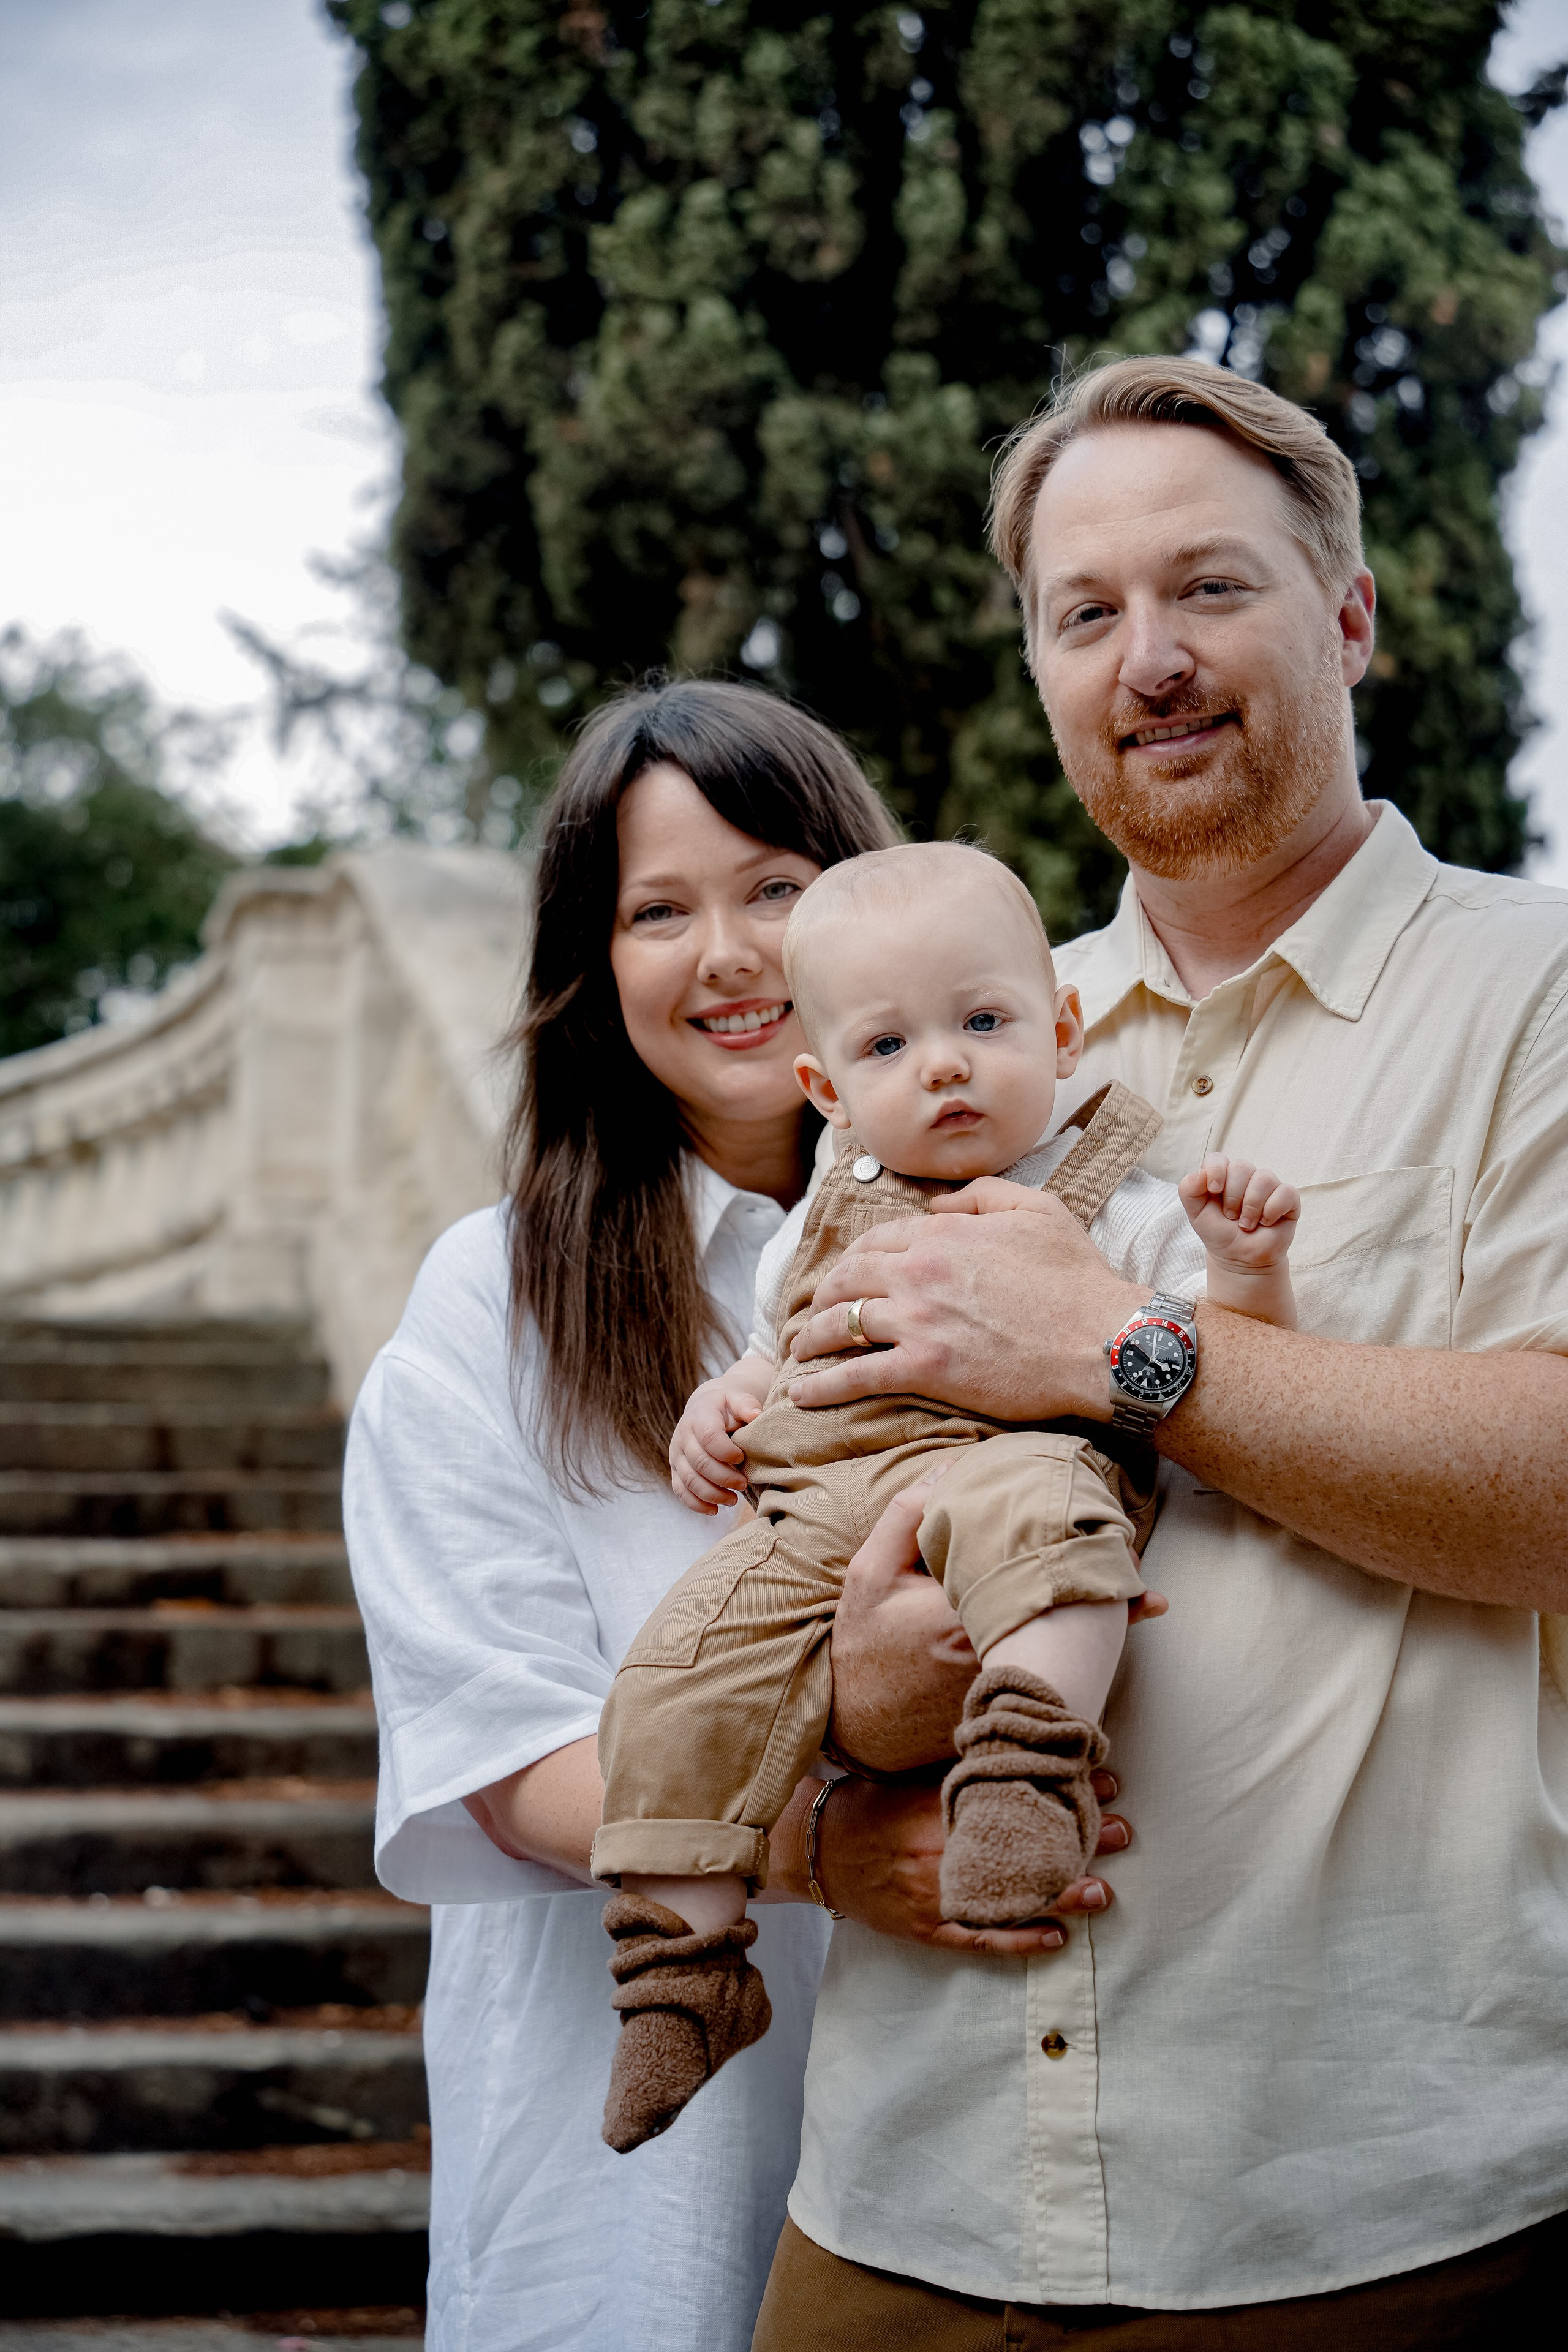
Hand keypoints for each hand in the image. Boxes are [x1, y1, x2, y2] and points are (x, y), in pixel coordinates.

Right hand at [670, 1371, 763, 1512]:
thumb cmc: (725, 1407)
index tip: (742, 1458)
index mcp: (700, 1417)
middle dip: (724, 1478)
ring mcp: (677, 1455)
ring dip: (713, 1494)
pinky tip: (715, 1510)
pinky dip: (696, 1504)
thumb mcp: (736, 1398)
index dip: (726, 1452)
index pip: (708, 1437)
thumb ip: (747, 1404)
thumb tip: (756, 1415)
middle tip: (744, 1484)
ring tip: (733, 1499)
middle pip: (700, 1463)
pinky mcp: (675, 1470)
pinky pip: (681, 1491)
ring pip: (690, 1481)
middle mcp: (683, 1436)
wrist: (703, 1409)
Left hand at [786, 1195, 1142, 1420]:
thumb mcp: (1039, 1210)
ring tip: (800, 1349)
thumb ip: (983, 1195)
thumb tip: (939, 1200)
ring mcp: (918, 1320)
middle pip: (848, 1278)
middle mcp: (920, 1271)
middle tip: (815, 1311)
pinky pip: (855, 1374)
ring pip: (842, 1323)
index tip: (844, 1275)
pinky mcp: (925, 1368)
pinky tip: (802, 1394)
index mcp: (943, 1232)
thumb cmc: (1079, 1278)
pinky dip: (822, 1385)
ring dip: (812, 1336)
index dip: (853, 1258)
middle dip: (823, 1295)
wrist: (1102, 1340)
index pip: (878, 1240)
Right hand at [813, 1770, 1130, 1955]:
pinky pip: (981, 1939)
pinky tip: (1057, 1938)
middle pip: (1021, 1847)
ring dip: (1060, 1896)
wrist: (816, 1850)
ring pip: (1008, 1898)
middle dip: (1074, 1840)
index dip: (1058, 1790)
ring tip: (1104, 1892)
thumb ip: (958, 1767)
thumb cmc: (869, 1806)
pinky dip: (1021, 1940)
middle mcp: (942, 1851)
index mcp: (940, 1807)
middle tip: (1120, 1831)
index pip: (1012, 1797)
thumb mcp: (910, 1775)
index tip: (1100, 1779)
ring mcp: (936, 1894)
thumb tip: (1012, 1739)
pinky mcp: (929, 1927)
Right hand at [830, 1465, 1165, 1776]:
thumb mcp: (868, 1574)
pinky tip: (1110, 1655)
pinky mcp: (1005, 1710)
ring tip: (1144, 1605)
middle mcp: (993, 1651)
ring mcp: (1003, 1685)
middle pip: (1063, 1616)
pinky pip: (1056, 1683)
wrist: (855, 1723)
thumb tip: (949, 1468)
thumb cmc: (864, 1644)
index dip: (1075, 1555)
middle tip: (1144, 1576)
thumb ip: (906, 1516)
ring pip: (1066, 1653)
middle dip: (1103, 1595)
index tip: (1113, 1538)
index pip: (1031, 1573)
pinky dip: (1083, 1665)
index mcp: (962, 1610)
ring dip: (1101, 1631)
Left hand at [1178, 1157, 1299, 1271]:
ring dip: (1251, 1207)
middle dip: (1233, 1197)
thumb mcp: (1196, 1214)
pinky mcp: (1288, 1198)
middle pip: (1241, 1167)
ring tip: (1246, 1225)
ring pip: (1264, 1178)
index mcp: (1223, 1175)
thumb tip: (1200, 1173)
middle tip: (1231, 1217)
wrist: (1240, 1259)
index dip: (1216, 1171)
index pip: (1218, 1159)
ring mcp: (1269, 1186)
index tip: (1214, 1190)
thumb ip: (1189, 1191)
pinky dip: (1272, 1210)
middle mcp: (1247, 1176)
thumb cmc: (1219, 1233)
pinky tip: (1266, 1223)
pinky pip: (1285, 1192)